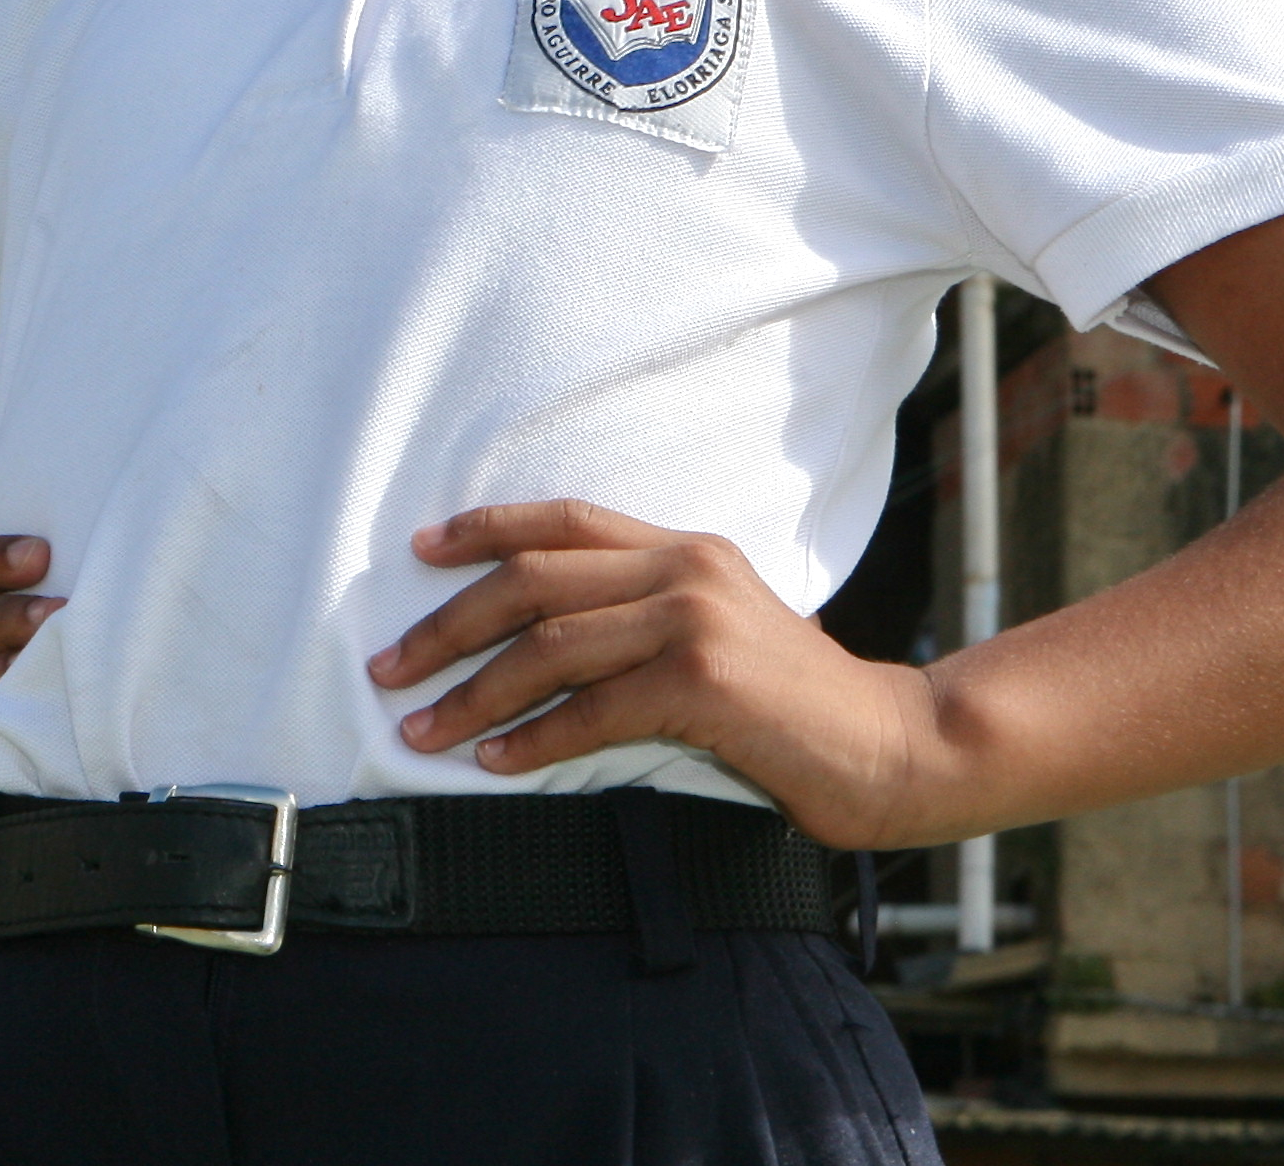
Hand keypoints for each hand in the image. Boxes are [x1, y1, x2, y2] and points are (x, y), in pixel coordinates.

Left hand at [365, 501, 945, 850]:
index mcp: (686, 549)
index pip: (565, 520)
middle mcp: (685, 569)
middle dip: (448, 624)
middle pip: (533, 580)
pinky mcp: (705, 681)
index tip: (419, 550)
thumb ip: (649, 616)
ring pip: (549, 645)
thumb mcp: (722, 632)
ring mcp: (695, 620)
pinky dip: (533, 738)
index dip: (484, 528)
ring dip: (472, 692)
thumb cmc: (796, 707)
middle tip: (389, 665)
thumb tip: (547, 639)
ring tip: (422, 727)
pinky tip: (496, 762)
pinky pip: (592, 709)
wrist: (894, 746)